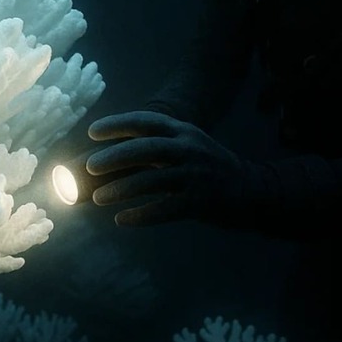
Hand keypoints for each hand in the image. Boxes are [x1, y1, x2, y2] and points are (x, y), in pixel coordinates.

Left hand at [85, 110, 250, 226]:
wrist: (251, 189)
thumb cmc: (208, 167)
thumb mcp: (188, 145)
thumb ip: (158, 145)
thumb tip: (111, 154)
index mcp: (183, 132)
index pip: (147, 122)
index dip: (118, 124)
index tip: (92, 131)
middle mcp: (189, 149)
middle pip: (147, 149)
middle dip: (115, 157)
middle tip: (89, 167)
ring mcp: (196, 175)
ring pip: (153, 180)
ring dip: (122, 189)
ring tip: (98, 198)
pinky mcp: (201, 201)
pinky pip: (166, 209)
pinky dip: (141, 215)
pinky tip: (122, 220)